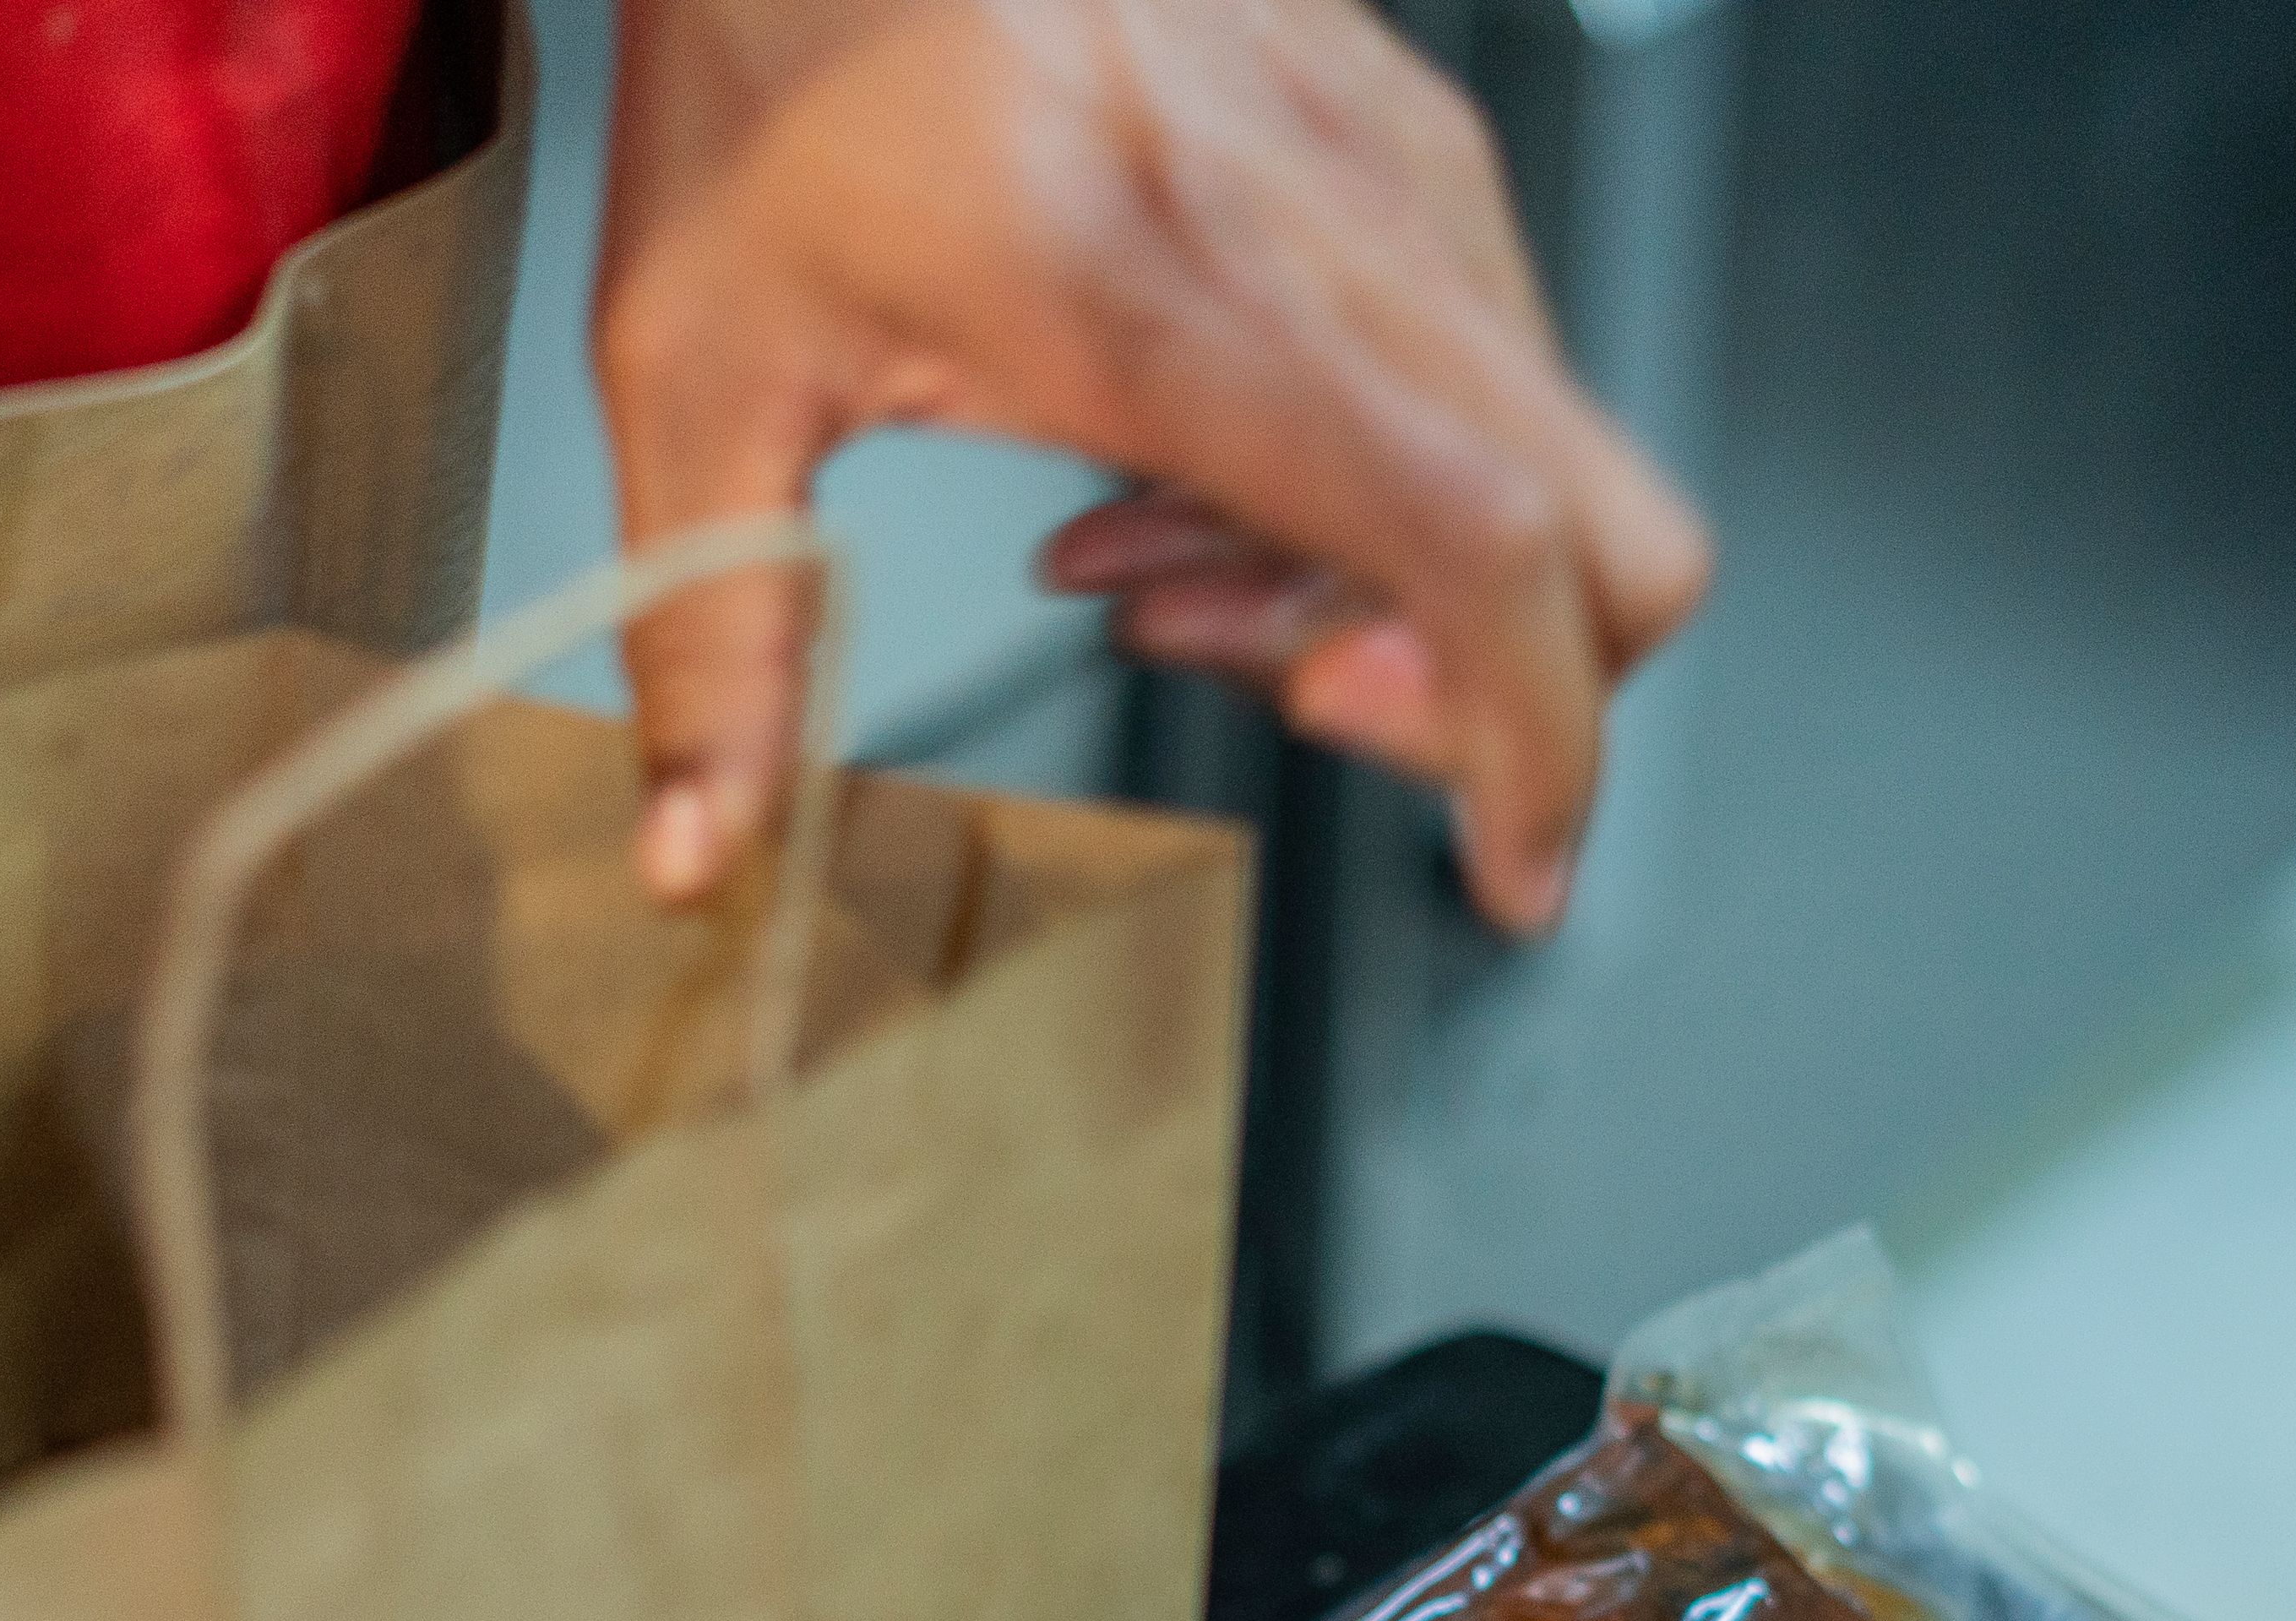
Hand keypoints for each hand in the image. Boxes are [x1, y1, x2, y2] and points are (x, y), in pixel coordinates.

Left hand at [598, 0, 1711, 933]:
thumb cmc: (776, 37)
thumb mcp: (695, 357)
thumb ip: (716, 633)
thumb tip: (693, 848)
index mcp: (1169, 293)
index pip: (1482, 553)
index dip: (1538, 746)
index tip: (1508, 863)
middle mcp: (1332, 215)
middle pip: (1602, 534)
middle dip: (1475, 683)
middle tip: (1278, 683)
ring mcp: (1392, 156)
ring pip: (1548, 458)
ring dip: (1395, 574)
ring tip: (1162, 552)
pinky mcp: (1401, 121)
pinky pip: (1488, 356)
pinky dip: (1384, 462)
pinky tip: (1193, 451)